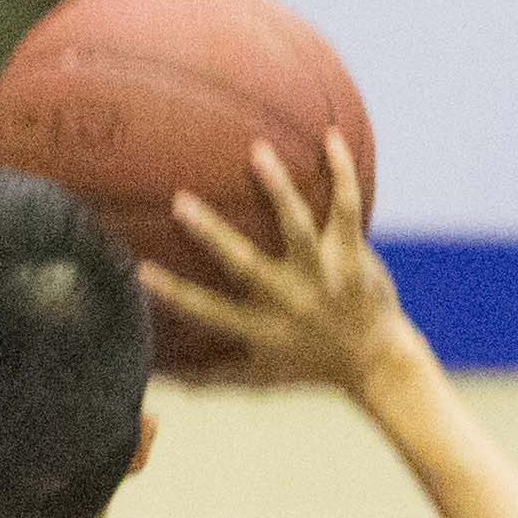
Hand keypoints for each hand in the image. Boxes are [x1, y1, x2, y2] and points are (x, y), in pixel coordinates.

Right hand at [136, 135, 412, 394]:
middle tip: (180, 200)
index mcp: (260, 328)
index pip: (208, 310)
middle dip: (212, 233)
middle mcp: (288, 300)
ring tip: (257, 153)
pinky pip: (346, 207)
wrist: (378, 362)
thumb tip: (163, 381)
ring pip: (297, 226)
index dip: (173, 293)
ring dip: (278, 188)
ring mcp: (323, 275)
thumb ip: (210, 378)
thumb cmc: (310, 367)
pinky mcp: (352, 255)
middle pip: (244, 263)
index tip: (139, 269)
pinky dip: (341, 172)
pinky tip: (331, 137)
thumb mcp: (258, 380)